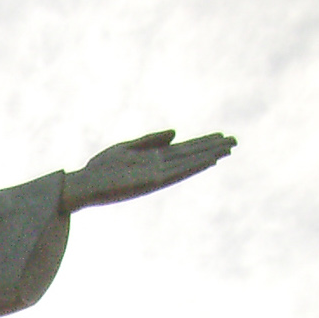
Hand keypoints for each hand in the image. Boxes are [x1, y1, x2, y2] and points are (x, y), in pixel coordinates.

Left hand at [61, 130, 235, 212]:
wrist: (82, 185)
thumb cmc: (100, 169)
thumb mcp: (126, 148)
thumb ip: (150, 141)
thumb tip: (177, 133)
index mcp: (153, 159)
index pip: (184, 149)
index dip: (203, 143)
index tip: (222, 136)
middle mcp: (159, 168)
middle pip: (191, 155)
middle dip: (212, 148)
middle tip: (235, 141)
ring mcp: (156, 175)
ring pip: (188, 163)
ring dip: (208, 156)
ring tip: (228, 149)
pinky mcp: (151, 182)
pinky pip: (177, 173)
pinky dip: (193, 166)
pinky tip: (207, 161)